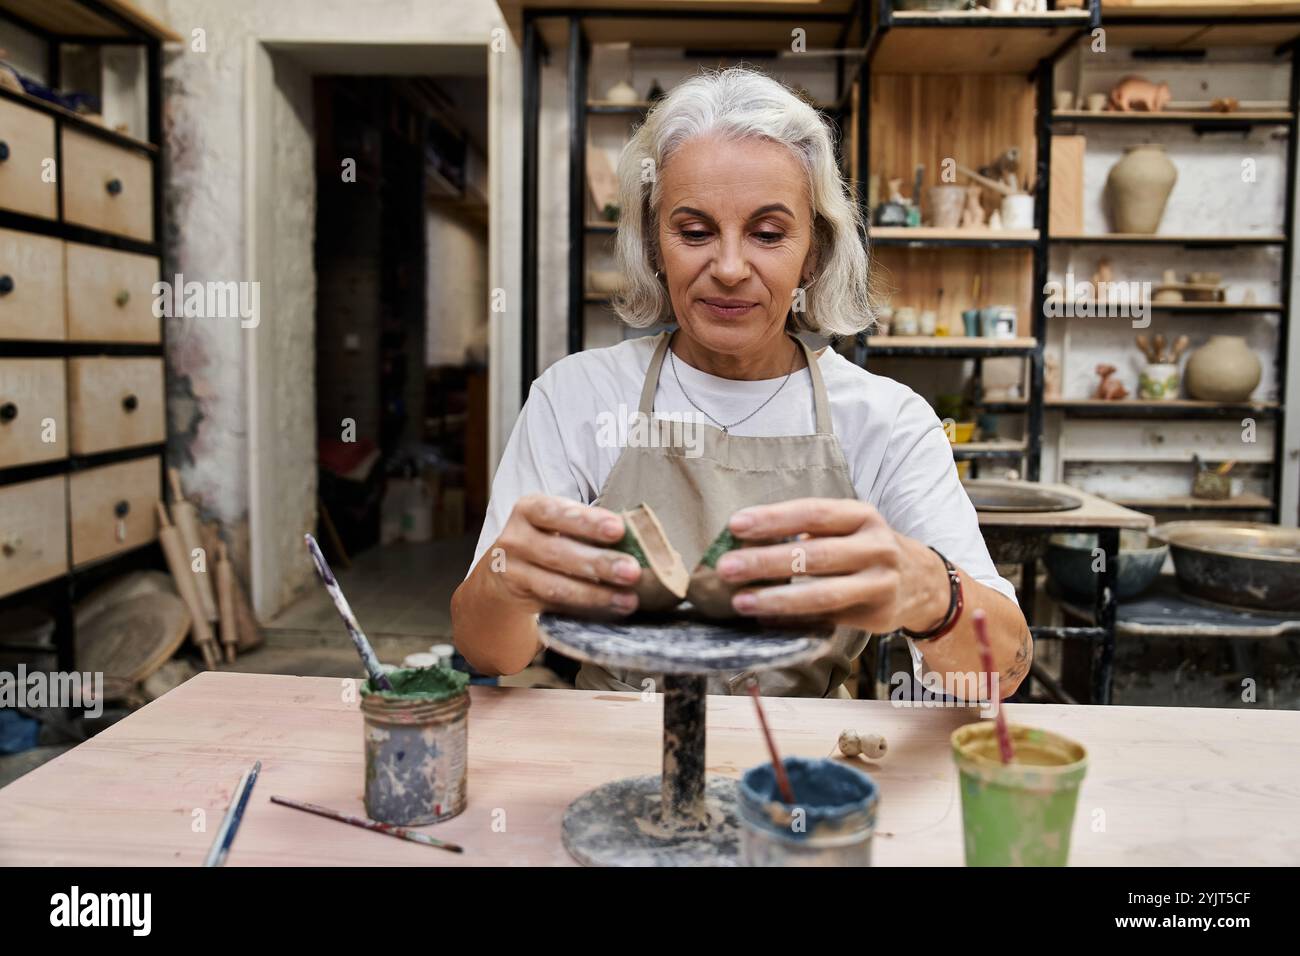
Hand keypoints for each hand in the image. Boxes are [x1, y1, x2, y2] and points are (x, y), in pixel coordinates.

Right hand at [487, 495, 640, 616]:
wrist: (503, 574)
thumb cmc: (546, 540)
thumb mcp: (556, 525)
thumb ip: (586, 528)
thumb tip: (637, 539)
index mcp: (529, 509)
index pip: (556, 511)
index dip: (587, 521)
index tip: (619, 529)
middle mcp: (515, 539)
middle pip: (558, 552)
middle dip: (599, 562)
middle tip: (632, 570)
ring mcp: (513, 571)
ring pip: (556, 585)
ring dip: (596, 593)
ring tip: (628, 599)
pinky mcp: (519, 599)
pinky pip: (555, 605)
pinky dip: (586, 607)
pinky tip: (611, 608)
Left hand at [718, 498, 948, 632]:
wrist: (922, 582)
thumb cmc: (866, 548)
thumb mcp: (849, 527)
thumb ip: (809, 531)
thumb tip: (747, 540)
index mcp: (862, 516)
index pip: (813, 513)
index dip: (774, 519)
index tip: (736, 525)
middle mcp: (875, 547)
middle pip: (815, 555)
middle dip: (766, 561)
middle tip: (727, 568)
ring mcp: (879, 584)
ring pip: (822, 594)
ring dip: (777, 599)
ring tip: (741, 601)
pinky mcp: (876, 616)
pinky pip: (828, 619)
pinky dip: (793, 621)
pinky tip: (766, 620)